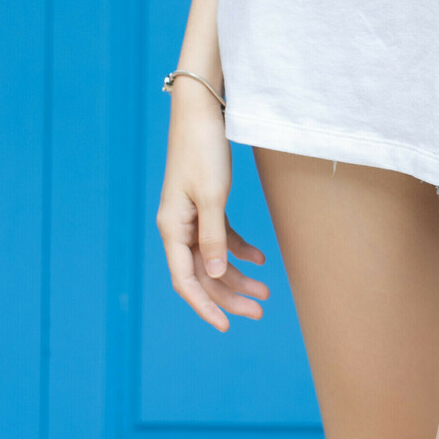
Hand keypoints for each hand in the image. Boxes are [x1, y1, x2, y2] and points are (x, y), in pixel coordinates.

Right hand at [156, 81, 269, 331]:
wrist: (202, 111)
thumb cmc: (203, 151)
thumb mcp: (212, 196)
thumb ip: (212, 238)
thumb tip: (211, 276)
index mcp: (172, 229)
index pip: (186, 281)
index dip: (205, 307)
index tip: (227, 326)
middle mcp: (178, 228)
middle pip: (202, 275)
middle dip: (229, 296)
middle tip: (260, 310)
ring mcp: (191, 217)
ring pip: (213, 259)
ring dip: (238, 276)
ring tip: (266, 292)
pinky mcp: (205, 204)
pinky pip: (220, 237)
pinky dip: (239, 249)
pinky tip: (261, 259)